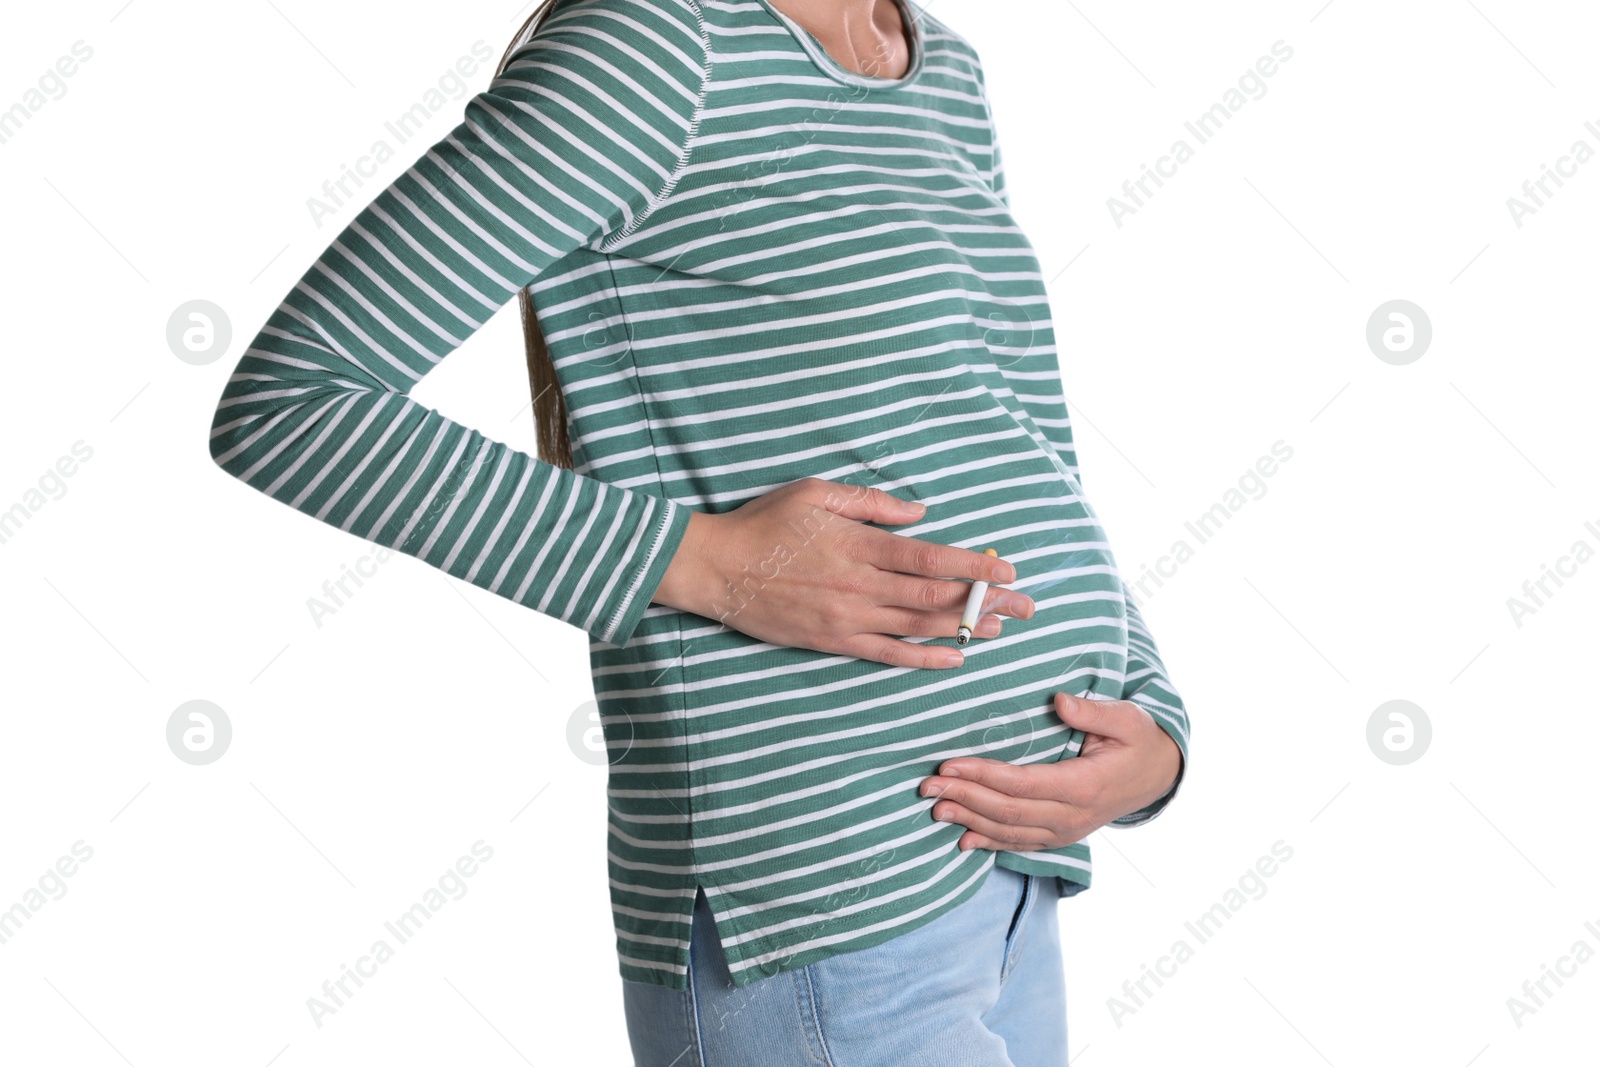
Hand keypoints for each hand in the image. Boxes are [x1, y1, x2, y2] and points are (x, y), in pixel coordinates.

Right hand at [651, 477, 1035, 668]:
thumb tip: (920, 512)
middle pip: (934, 598)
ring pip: (918, 628)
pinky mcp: (833, 641)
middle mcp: (859, 585)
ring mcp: (847, 618)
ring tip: (1002, 629)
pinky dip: (924, 658)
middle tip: (1025, 605)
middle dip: (985, 602)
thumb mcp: (816, 493)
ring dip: (965, 630)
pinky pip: (887, 654)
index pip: (930, 559)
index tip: (1006, 569)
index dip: (973, 567)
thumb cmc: (764, 523)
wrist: (715, 568)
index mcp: (858, 544)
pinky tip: (954, 658)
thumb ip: (871, 503)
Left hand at [920, 692, 1181, 849]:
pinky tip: (963, 839)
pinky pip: (1021, 844)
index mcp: (1084, 785)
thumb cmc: (1138, 740)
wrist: (1157, 776)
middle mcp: (1073, 816)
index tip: (949, 764)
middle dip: (964, 798)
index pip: (1022, 783)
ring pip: (1010, 832)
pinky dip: (989, 842)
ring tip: (935, 809)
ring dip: (969, 821)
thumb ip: (1093, 712)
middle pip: (1008, 811)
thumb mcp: (1126, 719)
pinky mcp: (1060, 836)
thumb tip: (1060, 701)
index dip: (983, 776)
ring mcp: (1067, 831)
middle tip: (928, 787)